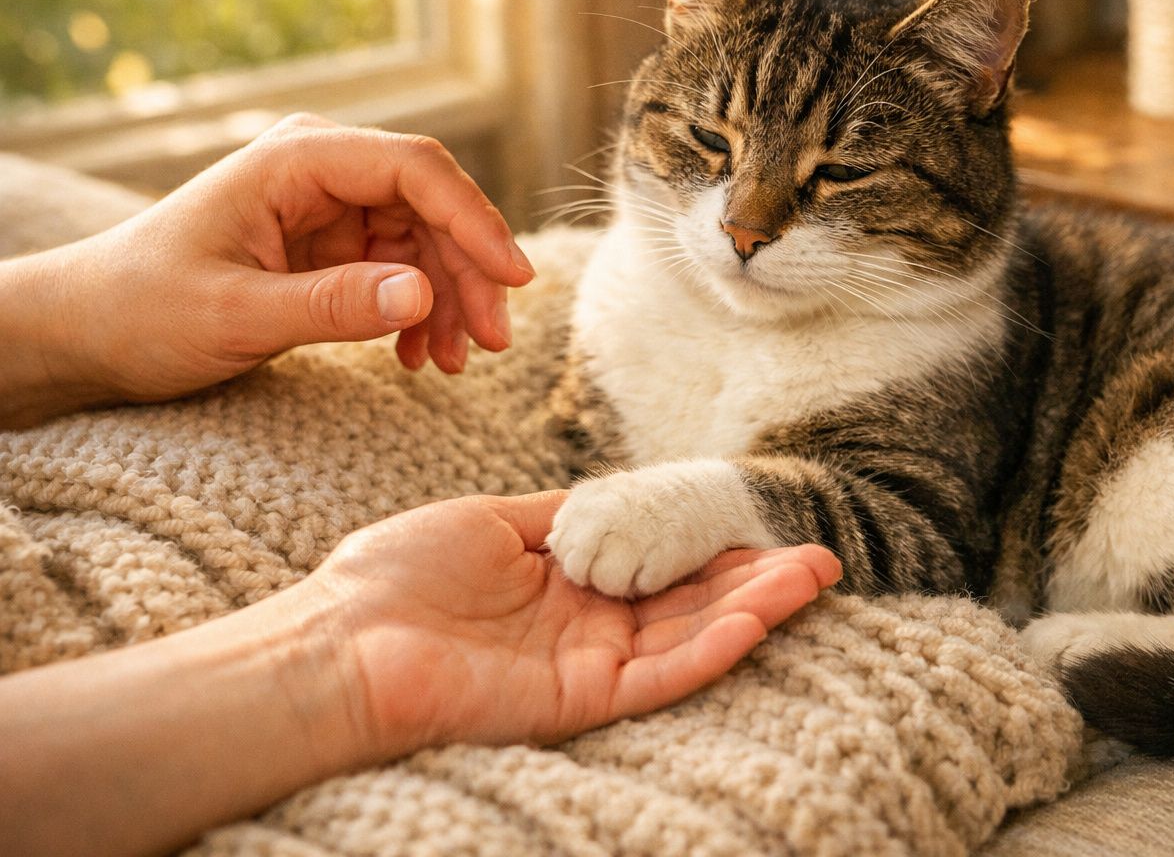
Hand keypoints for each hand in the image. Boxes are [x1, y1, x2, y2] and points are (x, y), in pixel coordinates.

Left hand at [0, 493, 836, 856]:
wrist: (338, 640)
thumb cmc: (395, 576)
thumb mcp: (492, 520)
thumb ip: (564, 514)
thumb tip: (617, 492)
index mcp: (566, 584)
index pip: (661, 564)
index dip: (713, 543)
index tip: (761, 518)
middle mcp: (587, 628)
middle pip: (691, 602)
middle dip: (755, 578)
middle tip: (819, 551)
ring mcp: (587, 666)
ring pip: (690, 636)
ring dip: (755, 607)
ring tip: (814, 572)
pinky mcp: (580, 698)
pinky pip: (661, 672)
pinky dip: (714, 645)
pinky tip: (760, 614)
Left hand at [16, 114, 532, 418]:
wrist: (90, 332)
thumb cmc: (142, 311)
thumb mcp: (235, 315)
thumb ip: (331, 305)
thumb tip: (423, 295)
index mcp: (295, 160)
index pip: (414, 170)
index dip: (474, 220)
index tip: (511, 280)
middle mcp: (321, 172)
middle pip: (433, 207)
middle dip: (469, 274)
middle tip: (493, 343)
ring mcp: (330, 208)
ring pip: (427, 243)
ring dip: (449, 302)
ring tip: (451, 364)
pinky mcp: (332, 247)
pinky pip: (401, 271)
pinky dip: (420, 314)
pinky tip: (417, 359)